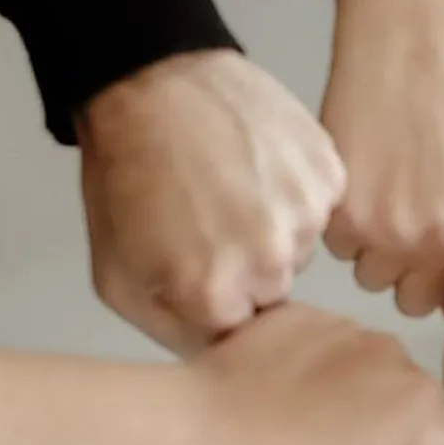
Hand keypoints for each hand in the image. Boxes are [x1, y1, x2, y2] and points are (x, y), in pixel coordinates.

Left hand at [77, 50, 346, 351]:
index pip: (241, 336)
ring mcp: (305, 214)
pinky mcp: (326, 171)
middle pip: (275, 291)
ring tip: (230, 185)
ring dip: (272, 225)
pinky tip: (255, 164)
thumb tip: (218, 361)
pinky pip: (319, 201)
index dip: (218, 304)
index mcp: (219, 299)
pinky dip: (294, 188)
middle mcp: (271, 264)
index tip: (199, 270)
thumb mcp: (118, 280)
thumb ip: (173, 336)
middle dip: (247, 269)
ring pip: (299, 245)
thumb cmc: (125, 177)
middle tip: (209, 220)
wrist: (150, 83)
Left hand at [193, 303, 443, 444]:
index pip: (441, 437)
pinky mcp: (302, 311)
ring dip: (346, 387)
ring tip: (298, 416)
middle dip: (383, 417)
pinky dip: (309, 363)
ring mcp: (345, 324)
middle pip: (405, 391)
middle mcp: (395, 350)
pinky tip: (276, 388)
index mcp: (422, 400)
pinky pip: (322, 342)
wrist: (212, 430)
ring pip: (363, 363)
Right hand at [320, 15, 443, 316]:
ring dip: (373, 250)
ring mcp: (391, 234)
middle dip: (408, 273)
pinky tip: (360, 187)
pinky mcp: (347, 218)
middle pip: (411, 301)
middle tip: (404, 230)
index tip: (435, 259)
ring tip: (382, 201)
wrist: (408, 61)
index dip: (443, 283)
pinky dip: (343, 224)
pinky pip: (339, 248)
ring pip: (370, 277)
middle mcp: (441, 244)